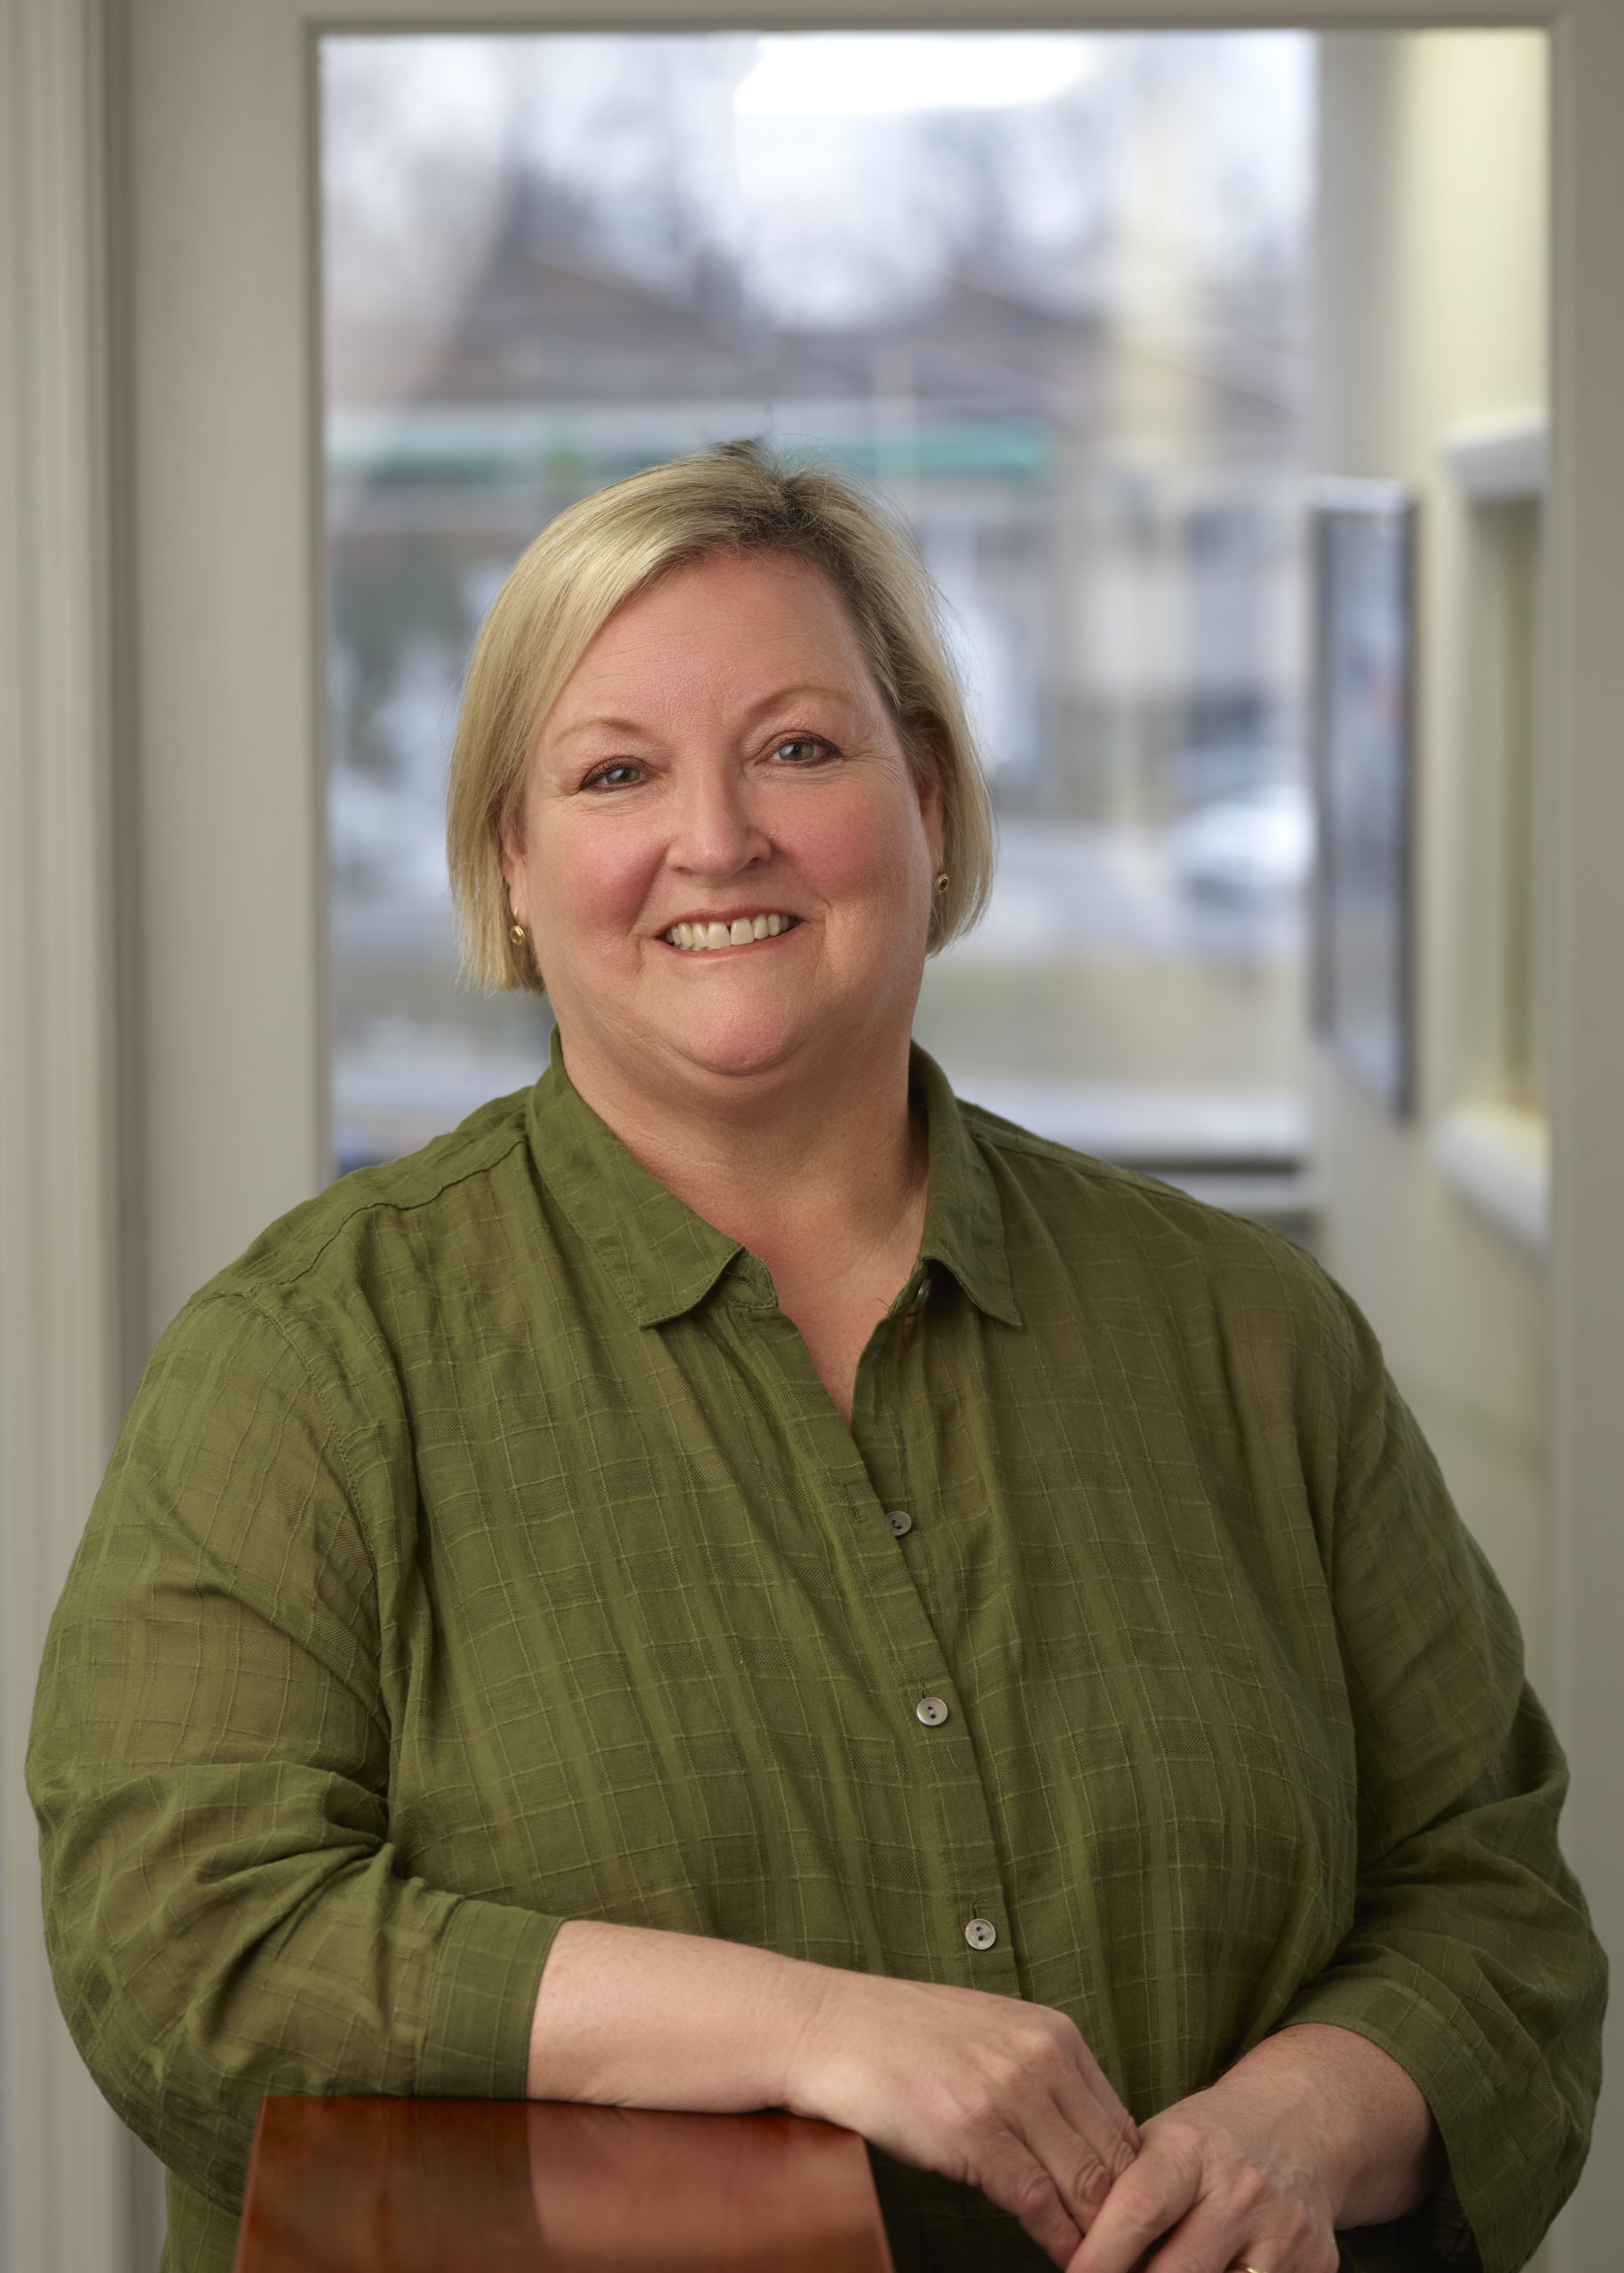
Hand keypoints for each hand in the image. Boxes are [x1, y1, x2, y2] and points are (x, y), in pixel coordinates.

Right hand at [785, 1968, 1139, 2266]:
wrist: (829, 2025)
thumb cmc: (901, 2038)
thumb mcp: (990, 2038)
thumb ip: (1040, 2078)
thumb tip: (1080, 2141)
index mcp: (1054, 2033)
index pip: (1122, 2125)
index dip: (1136, 2187)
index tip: (1136, 2227)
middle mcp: (1042, 2057)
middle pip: (1114, 2158)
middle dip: (1129, 2220)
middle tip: (1135, 2259)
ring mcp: (1010, 2091)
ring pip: (1086, 2185)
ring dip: (1101, 2240)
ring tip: (1108, 2271)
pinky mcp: (973, 2129)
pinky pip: (1039, 2202)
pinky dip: (1060, 2243)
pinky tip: (1065, 2263)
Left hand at [1066, 2024, 1438, 2272]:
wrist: (1302, 2125)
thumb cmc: (1208, 2142)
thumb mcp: (1160, 2144)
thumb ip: (1121, 2193)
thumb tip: (1068, 2244)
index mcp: (1191, 2150)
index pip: (1139, 2210)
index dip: (1100, 2256)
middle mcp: (1242, 2191)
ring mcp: (1284, 2232)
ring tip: (1154, 2272)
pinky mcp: (1318, 2266)